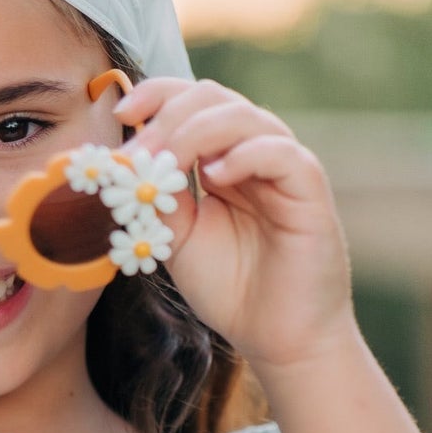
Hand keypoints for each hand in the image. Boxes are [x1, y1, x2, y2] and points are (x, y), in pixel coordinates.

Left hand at [113, 77, 354, 369]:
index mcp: (222, 158)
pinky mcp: (309, 190)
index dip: (156, 95)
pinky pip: (281, 153)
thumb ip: (157, 201)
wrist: (276, 336)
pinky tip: (216, 176)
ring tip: (166, 163)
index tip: (122, 114)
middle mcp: (253, 153)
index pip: (192, 102)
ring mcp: (284, 167)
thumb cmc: (231, 288)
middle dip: (167, 117)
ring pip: (244, 116)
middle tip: (139, 151)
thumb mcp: (177, 240)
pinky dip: (244, 155)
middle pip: (213, 98)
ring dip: (195, 133)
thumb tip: (124, 168)